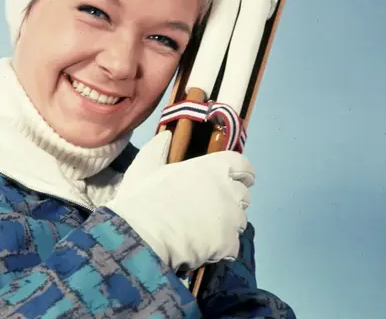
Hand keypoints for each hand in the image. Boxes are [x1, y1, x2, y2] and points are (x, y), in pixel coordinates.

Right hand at [105, 129, 254, 271]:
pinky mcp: (229, 244)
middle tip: (211, 208)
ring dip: (228, 225)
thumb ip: (159, 148)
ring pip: (240, 221)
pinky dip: (222, 248)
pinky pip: (233, 246)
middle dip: (231, 201)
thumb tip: (166, 136)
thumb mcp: (145, 165)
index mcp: (213, 167)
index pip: (243, 166)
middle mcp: (228, 190)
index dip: (241, 173)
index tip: (235, 179)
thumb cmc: (144, 197)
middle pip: (243, 195)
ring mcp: (231, 218)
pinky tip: (204, 249)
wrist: (142, 236)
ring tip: (206, 231)